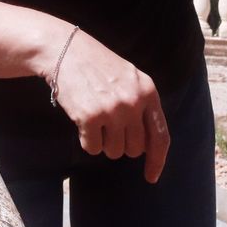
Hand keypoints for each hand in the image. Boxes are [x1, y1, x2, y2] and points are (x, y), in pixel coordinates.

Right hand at [49, 28, 169, 182]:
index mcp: (148, 91)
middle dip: (121, 143)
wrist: (65, 49)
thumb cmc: (98, 66)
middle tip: (108, 125)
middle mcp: (133, 102)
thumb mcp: (129, 78)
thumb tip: (149, 147)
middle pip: (135, 149)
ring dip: (103, 141)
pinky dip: (86, 140)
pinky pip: (93, 148)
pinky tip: (82, 119)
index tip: (151, 177)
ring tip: (95, 117)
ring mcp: (112, 110)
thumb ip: (142, 106)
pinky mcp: (90, 117)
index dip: (157, 161)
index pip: (161, 136)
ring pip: (114, 151)